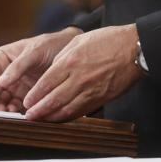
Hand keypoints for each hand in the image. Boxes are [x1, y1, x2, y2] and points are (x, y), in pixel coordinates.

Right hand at [0, 28, 79, 112]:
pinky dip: (14, 112)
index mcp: (2, 58)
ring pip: (2, 101)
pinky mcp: (26, 96)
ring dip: (2, 109)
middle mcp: (6, 73)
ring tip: (7, 115)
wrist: (70, 51)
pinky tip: (19, 116)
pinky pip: (16, 107)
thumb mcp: (34, 52)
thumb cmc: (50, 45)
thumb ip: (17, 67)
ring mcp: (15, 86)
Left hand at [21, 24, 141, 121]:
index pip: (47, 83)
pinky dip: (69, 117)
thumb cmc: (108, 41)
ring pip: (67, 109)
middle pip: (54, 100)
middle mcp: (79, 78)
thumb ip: (63, 57)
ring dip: (52, 117)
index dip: (35, 95)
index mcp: (71, 62)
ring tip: (41, 121)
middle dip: (39, 111)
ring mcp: (91, 90)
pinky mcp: (101, 98)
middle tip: (28, 116)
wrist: (134, 49)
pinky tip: (61, 118)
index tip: (26, 102)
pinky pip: (81, 111)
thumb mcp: (79, 41)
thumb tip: (51, 72)